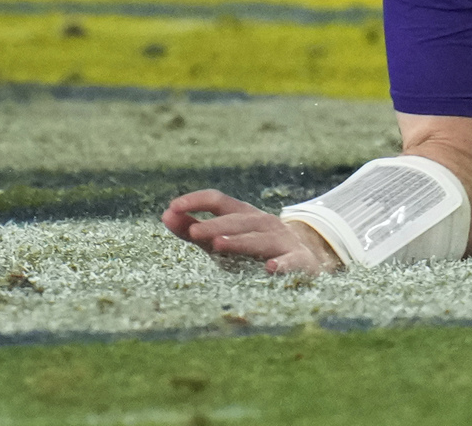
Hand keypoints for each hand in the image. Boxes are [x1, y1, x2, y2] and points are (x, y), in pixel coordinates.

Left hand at [161, 189, 340, 273]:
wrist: (306, 258)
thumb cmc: (254, 249)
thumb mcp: (225, 237)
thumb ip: (194, 229)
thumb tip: (165, 215)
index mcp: (243, 214)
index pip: (218, 200)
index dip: (196, 201)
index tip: (173, 207)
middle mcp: (262, 222)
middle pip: (236, 220)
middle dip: (214, 226)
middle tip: (193, 231)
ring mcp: (281, 240)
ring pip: (258, 239)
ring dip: (238, 241)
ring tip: (218, 246)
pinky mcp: (298, 260)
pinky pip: (290, 262)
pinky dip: (282, 265)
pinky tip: (270, 270)